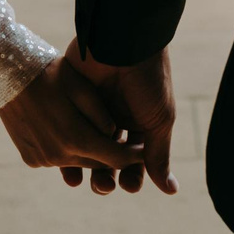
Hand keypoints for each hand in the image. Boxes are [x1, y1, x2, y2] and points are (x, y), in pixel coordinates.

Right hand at [0, 51, 142, 176]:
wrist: (5, 75)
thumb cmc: (48, 73)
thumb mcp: (80, 86)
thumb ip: (101, 114)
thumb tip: (113, 135)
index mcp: (76, 138)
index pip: (115, 158)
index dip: (133, 156)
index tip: (145, 150)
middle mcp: (59, 155)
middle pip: (98, 164)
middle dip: (114, 157)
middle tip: (129, 146)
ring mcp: (43, 159)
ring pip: (78, 162)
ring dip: (91, 153)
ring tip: (99, 135)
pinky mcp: (31, 159)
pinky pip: (59, 159)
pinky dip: (69, 151)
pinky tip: (71, 132)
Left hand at [69, 42, 177, 195]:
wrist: (123, 42)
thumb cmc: (147, 80)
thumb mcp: (159, 119)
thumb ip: (158, 155)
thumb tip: (170, 190)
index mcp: (138, 122)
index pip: (134, 160)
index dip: (132, 176)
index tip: (129, 185)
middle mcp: (114, 117)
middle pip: (106, 158)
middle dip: (106, 176)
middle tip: (104, 185)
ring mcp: (91, 108)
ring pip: (84, 146)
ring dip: (85, 167)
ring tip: (85, 177)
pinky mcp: (70, 99)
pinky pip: (66, 128)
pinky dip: (65, 145)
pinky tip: (64, 159)